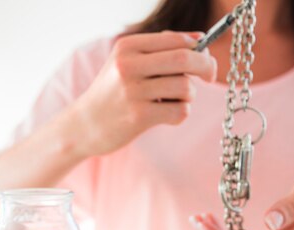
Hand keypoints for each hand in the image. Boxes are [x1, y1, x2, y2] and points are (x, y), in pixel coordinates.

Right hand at [70, 31, 216, 157]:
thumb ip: (159, 49)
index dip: (199, 49)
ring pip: (186, 87)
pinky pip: (180, 111)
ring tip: (173, 100)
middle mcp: (128, 66)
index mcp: (127, 47)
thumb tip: (200, 41)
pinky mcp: (139, 116)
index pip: (176, 40)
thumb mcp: (126, 63)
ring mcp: (132, 92)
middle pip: (186, 59)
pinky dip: (181, 113)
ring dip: (189, 95)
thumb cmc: (112, 93)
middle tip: (210, 76)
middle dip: (206, 67)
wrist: (83, 125)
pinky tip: (166, 115)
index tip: (205, 59)